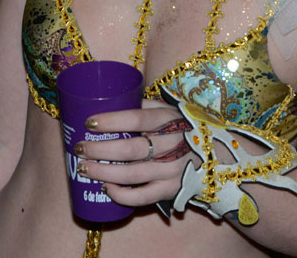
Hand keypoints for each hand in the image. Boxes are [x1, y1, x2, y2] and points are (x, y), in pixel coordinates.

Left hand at [74, 98, 196, 207]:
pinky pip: (144, 197)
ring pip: (133, 175)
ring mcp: (172, 170)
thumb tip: (112, 99)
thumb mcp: (169, 109)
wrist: (216, 153)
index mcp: (169, 120)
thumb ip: (144, 104)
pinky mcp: (171, 190)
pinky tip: (107, 188)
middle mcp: (171, 145)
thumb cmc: (183, 127)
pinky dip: (123, 195)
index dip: (111, 121)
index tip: (89, 123)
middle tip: (79, 148)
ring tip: (84, 168)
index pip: (137, 118)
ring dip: (104, 172)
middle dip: (100, 150)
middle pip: (131, 149)